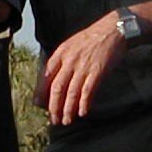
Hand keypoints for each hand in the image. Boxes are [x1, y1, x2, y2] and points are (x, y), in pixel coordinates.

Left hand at [35, 11, 127, 126]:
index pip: (45, 76)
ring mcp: (83, 67)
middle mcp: (69, 61)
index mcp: (60, 53)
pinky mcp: (97, 72)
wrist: (112, 30)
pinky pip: (88, 91)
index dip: (41, 92)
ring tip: (66, 120)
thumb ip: (62, 61)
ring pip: (71, 93)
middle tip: (53, 119)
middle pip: (57, 88)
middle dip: (53, 107)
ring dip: (68, 110)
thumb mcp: (71, 44)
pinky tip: (82, 112)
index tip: (38, 104)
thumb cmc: (92, 38)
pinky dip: (84, 104)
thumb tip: (53, 79)